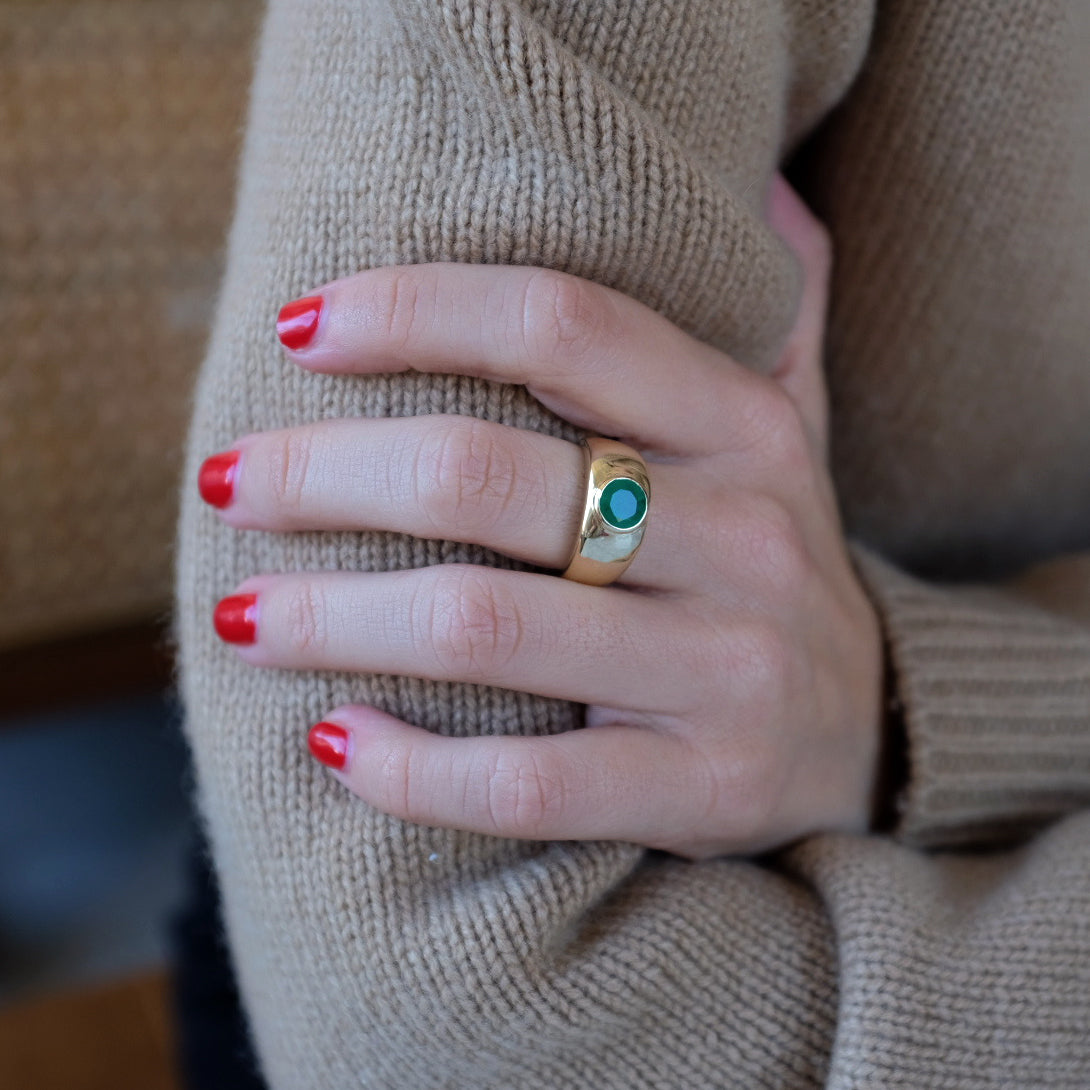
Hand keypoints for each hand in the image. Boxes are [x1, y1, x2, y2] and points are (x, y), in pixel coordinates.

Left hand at [200, 176, 883, 859]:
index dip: (412, 313)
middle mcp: (742, 538)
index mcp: (744, 428)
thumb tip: (775, 190)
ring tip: (242, 616)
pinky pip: (526, 784)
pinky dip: (410, 769)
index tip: (299, 334)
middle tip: (228, 482)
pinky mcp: (699, 787)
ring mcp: (723, 671)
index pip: (559, 326)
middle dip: (324, 475)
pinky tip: (336, 742)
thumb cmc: (771, 566)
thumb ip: (780, 315)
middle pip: (484, 476)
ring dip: (330, 620)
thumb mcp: (791, 433)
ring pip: (483, 627)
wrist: (875, 734)